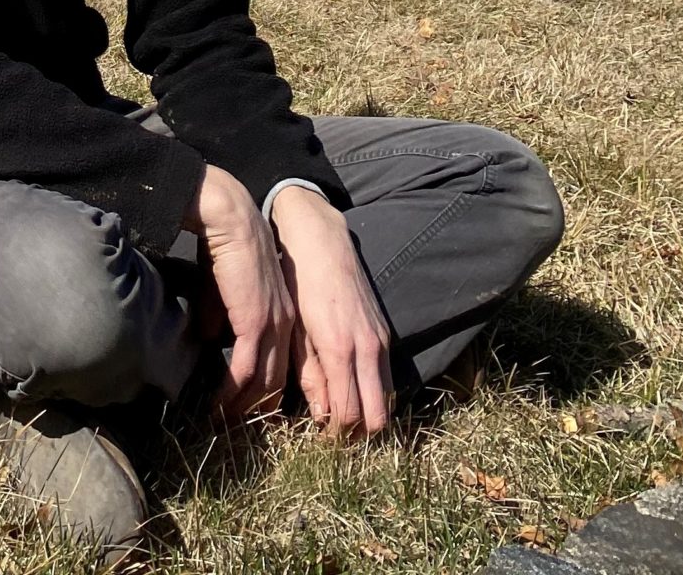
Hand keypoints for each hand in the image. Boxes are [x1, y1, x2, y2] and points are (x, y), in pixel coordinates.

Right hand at [186, 163, 294, 421]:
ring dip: (242, 407)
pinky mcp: (253, 324)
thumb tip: (208, 335)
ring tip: (224, 425)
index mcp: (284, 317)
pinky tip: (216, 406)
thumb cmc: (226, 247)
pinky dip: (229, 392)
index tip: (252, 413)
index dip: (268, 392)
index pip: (282, 366)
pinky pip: (243, 370)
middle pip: (277, 382)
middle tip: (238, 430)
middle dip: (259, 410)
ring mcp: (272, 326)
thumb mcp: (228, 288)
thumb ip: (222, 314)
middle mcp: (284, 326)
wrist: (231, 219)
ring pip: (263, 382)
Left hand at [270, 188, 393, 438]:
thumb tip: (321, 416)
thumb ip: (310, 374)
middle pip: (377, 417)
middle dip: (358, 436)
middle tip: (335, 439)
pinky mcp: (384, 333)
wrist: (320, 239)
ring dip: (369, 416)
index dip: (337, 438)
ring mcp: (380, 341)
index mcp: (340, 350)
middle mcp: (367, 349)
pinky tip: (353, 391)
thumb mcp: (295, 331)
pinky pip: (386, 377)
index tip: (321, 443)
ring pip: (386, 400)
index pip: (350, 416)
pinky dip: (374, 393)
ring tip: (343, 420)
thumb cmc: (298, 283)